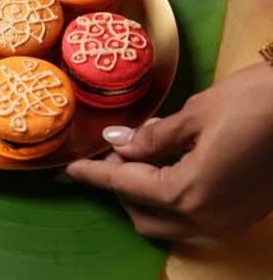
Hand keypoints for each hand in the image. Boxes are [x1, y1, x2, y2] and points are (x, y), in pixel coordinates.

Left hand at [66, 63, 272, 239]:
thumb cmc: (256, 102)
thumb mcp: (195, 114)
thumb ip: (152, 137)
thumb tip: (117, 143)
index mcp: (191, 193)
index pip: (125, 187)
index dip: (94, 175)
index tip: (68, 170)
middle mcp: (208, 218)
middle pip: (143, 214)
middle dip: (118, 187)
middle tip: (107, 152)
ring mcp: (228, 220)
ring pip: (168, 219)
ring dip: (142, 192)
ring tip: (131, 154)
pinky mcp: (242, 211)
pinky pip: (192, 213)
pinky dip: (169, 193)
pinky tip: (164, 161)